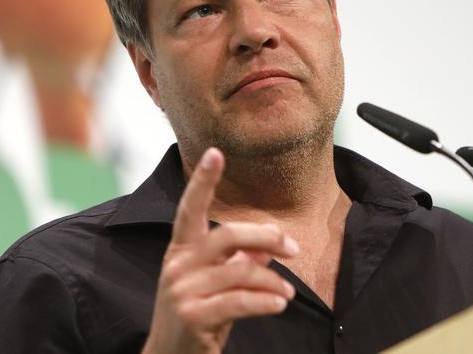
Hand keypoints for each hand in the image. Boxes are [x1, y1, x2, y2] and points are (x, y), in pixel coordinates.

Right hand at [141, 148, 298, 353]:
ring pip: (241, 271)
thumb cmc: (195, 319)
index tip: (215, 152)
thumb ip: (238, 263)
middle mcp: (178, 266)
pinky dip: (266, 301)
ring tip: (289, 292)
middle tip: (295, 248)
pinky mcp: (193, 316)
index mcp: (180, 251)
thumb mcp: (214, 285)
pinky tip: (280, 304)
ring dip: (273, 280)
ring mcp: (182, 291)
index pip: (190, 209)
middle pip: (228, 235)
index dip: (203, 181)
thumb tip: (266, 249)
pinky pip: (241, 301)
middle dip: (267, 238)